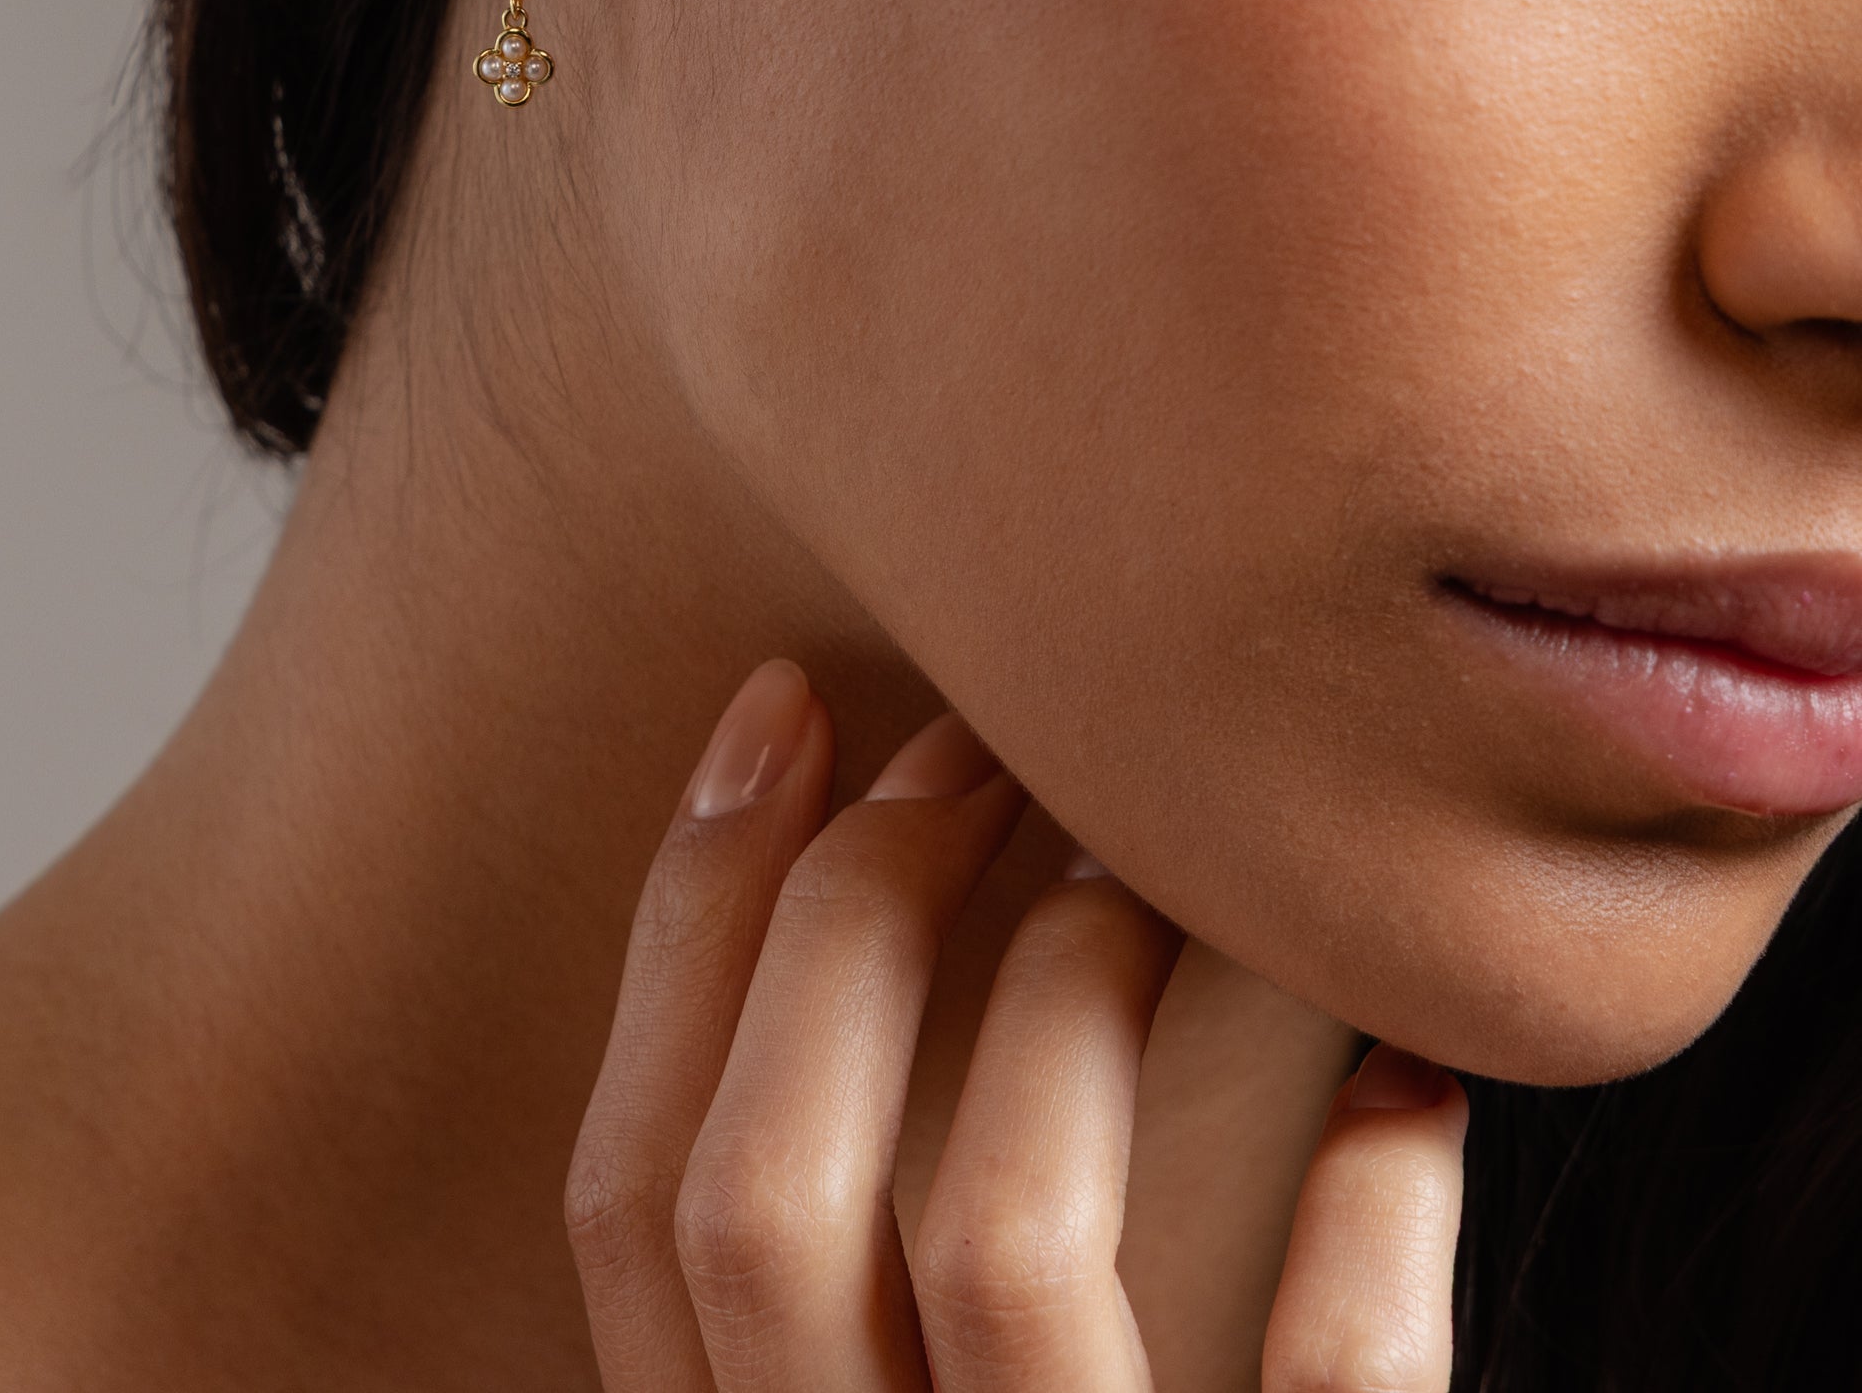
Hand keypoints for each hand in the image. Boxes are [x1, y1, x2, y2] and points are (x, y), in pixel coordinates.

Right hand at [566, 661, 1465, 1391]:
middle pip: (768, 1200)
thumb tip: (841, 946)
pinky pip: (1332, 1387)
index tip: (776, 712)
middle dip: (849, 922)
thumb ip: (813, 1310)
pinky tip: (1401, 1078)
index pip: (635, 1204)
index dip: (688, 931)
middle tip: (963, 741)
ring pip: (1002, 1249)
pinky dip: (1372, 1209)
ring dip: (1073, 1004)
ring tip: (1147, 865)